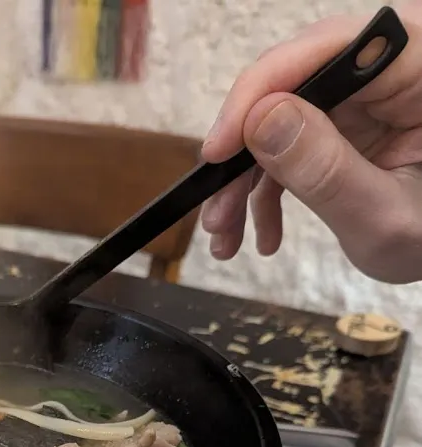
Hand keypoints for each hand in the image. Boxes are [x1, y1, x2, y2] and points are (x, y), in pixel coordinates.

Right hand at [200, 5, 421, 283]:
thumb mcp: (384, 217)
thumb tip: (260, 121)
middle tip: (214, 209)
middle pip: (294, 83)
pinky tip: (260, 234)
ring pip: (283, 115)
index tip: (218, 151)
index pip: (328, 50)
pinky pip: (292, 139)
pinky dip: (269, 188)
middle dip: (245, 152)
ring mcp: (368, 93)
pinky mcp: (350, 119)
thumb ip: (326, 170)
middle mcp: (393, 65)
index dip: (260, 93)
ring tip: (226, 236)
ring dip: (246, 180)